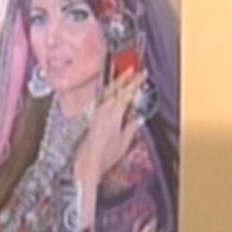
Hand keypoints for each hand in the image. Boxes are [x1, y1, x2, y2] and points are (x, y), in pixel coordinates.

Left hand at [72, 70, 146, 187]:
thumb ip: (132, 125)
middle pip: (115, 88)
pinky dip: (111, 92)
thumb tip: (137, 116)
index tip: (142, 74)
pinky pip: (104, 99)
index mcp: (114, 113)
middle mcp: (104, 109)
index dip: (135, 82)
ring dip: (117, 83)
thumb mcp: (125, 141)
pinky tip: (113, 93)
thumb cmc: (107, 154)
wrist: (89, 162)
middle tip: (133, 70)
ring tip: (124, 77)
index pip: (127, 93)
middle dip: (125, 78)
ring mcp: (97, 112)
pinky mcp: (93, 116)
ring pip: (108, 92)